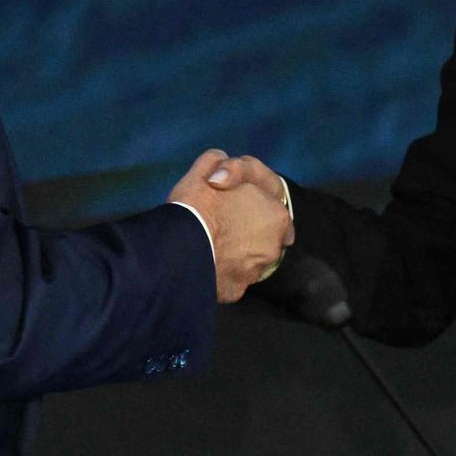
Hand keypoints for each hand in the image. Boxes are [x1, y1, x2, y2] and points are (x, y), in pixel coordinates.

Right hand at [168, 150, 294, 301]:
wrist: (180, 248)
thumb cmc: (198, 205)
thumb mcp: (207, 170)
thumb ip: (220, 163)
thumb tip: (221, 164)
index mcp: (276, 215)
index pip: (274, 213)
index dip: (254, 209)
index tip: (237, 210)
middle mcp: (273, 247)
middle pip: (262, 240)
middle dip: (246, 235)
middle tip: (221, 228)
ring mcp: (255, 273)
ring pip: (247, 263)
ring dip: (234, 257)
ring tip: (210, 248)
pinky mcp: (236, 292)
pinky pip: (230, 282)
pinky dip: (220, 276)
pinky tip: (204, 266)